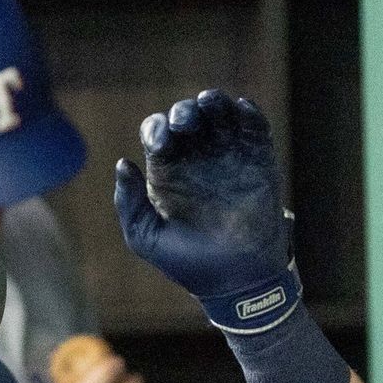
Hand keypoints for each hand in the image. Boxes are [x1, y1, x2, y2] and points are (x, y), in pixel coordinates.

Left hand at [114, 90, 297, 328]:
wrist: (236, 280)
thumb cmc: (189, 262)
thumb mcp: (146, 238)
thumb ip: (128, 203)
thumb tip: (123, 163)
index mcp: (168, 171)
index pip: (158, 133)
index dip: (157, 129)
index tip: (161, 142)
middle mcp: (197, 158)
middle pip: (187, 117)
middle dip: (184, 112)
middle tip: (185, 123)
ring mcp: (229, 156)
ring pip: (220, 114)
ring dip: (214, 102)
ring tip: (209, 105)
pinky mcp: (259, 160)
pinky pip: (254, 127)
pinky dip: (248, 112)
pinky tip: (241, 110)